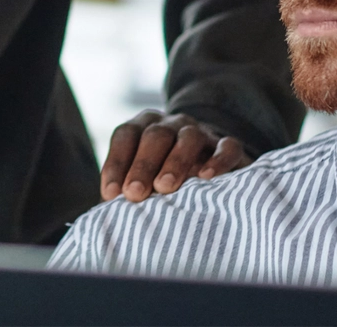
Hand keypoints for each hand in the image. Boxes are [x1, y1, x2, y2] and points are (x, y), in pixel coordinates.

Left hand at [100, 110, 252, 202]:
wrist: (209, 164)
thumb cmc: (163, 178)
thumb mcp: (143, 179)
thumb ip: (127, 189)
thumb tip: (108, 211)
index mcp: (144, 127)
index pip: (126, 136)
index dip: (116, 163)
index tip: (112, 194)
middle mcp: (171, 124)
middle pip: (155, 136)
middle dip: (143, 165)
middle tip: (135, 194)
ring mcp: (201, 131)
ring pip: (189, 137)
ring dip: (175, 161)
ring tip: (165, 187)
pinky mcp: (228, 145)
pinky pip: (226, 146)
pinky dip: (217, 160)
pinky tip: (206, 177)